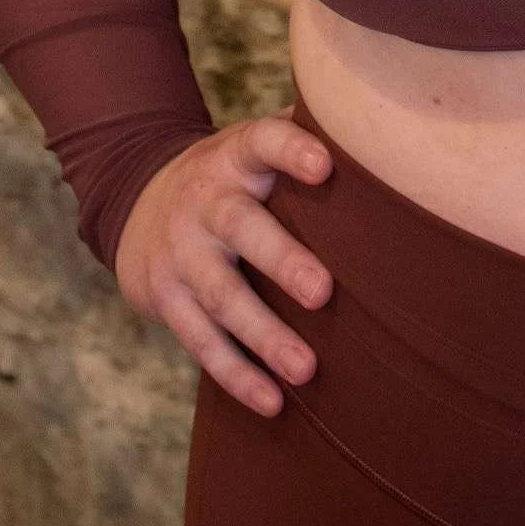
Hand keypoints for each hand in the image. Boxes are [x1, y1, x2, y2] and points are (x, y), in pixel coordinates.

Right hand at [113, 107, 333, 415]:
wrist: (136, 199)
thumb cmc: (231, 175)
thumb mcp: (253, 144)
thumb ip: (304, 136)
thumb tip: (388, 123)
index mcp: (236, 156)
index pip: (263, 142)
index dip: (292, 149)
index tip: (326, 165)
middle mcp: (206, 201)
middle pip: (242, 228)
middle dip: (282, 261)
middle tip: (324, 293)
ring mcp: (182, 252)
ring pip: (223, 296)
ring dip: (265, 336)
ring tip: (307, 369)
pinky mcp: (165, 298)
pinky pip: (202, 342)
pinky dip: (237, 375)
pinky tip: (273, 402)